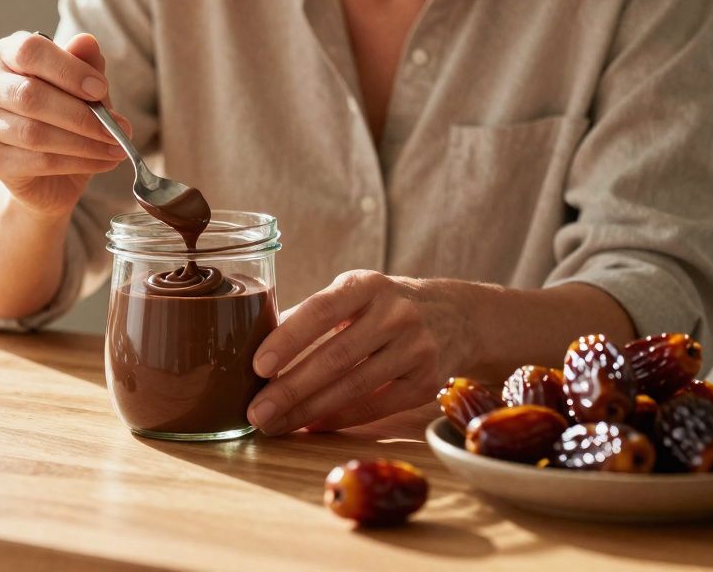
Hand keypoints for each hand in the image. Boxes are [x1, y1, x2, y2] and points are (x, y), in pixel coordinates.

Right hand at [0, 31, 131, 217]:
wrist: (52, 172)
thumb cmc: (66, 117)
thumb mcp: (84, 87)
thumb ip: (85, 64)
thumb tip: (86, 41)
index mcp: (8, 54)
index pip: (30, 51)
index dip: (67, 69)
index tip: (101, 88)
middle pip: (29, 95)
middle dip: (81, 114)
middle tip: (117, 127)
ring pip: (34, 133)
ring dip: (85, 142)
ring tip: (116, 146)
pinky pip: (39, 161)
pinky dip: (79, 162)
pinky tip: (103, 161)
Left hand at [247, 270, 473, 434]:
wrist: (456, 316)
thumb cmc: (383, 306)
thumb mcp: (354, 294)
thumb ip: (312, 315)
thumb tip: (256, 346)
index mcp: (366, 285)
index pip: (321, 310)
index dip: (288, 339)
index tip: (257, 366)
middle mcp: (395, 314)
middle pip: (335, 357)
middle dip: (290, 389)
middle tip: (256, 412)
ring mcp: (416, 349)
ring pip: (354, 386)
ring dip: (309, 411)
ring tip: (275, 424)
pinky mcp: (426, 382)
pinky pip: (375, 406)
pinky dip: (338, 418)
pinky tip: (310, 427)